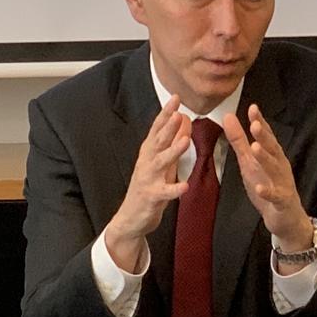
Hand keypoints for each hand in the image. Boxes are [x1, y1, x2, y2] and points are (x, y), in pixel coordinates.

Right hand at [104, 94, 191, 269]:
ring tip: (185, 141)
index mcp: (149, 153)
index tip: (175, 98)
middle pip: (157, 141)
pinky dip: (174, 189)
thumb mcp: (161, 163)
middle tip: (177, 112)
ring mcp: (148, 179)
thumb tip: (182, 121)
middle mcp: (146, 163)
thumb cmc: (148, 188)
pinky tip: (184, 186)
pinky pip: (164, 192)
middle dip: (167, 126)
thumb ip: (171, 143)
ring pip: (160, 163)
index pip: (157, 129)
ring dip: (172, 152)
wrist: (131, 218)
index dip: (165, 114)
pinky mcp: (151, 196)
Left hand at [221, 105, 312, 250]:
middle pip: (273, 149)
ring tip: (255, 148)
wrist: (285, 218)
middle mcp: (280, 166)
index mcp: (272, 156)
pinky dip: (267, 191)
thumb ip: (239, 141)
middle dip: (264, 136)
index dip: (260, 122)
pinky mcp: (281, 201)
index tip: (252, 108)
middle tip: (255, 124)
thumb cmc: (267, 185)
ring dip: (265, 158)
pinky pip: (275, 195)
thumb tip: (229, 116)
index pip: (266, 136)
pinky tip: (258, 187)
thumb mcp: (249, 162)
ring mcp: (282, 183)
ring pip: (274, 169)